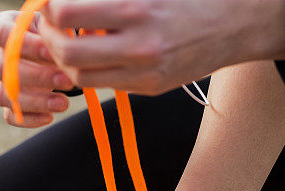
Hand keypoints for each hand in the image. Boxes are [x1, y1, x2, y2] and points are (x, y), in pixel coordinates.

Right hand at [0, 10, 75, 127]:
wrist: (48, 50)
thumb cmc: (50, 34)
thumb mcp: (52, 24)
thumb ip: (53, 30)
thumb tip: (66, 45)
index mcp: (1, 26)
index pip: (3, 34)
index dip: (27, 44)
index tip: (52, 51)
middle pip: (3, 68)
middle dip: (38, 76)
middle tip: (67, 81)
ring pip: (3, 95)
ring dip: (35, 101)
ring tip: (63, 103)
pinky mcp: (6, 102)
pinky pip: (9, 116)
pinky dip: (29, 119)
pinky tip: (50, 116)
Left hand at [38, 0, 284, 94]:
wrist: (236, 23)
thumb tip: (60, 0)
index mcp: (136, 7)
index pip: (66, 12)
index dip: (48, 8)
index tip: (49, 3)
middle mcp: (139, 44)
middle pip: (66, 52)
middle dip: (49, 38)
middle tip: (50, 26)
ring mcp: (145, 72)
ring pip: (81, 76)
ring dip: (65, 60)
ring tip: (69, 40)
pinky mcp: (151, 88)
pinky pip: (105, 84)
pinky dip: (91, 70)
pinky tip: (95, 53)